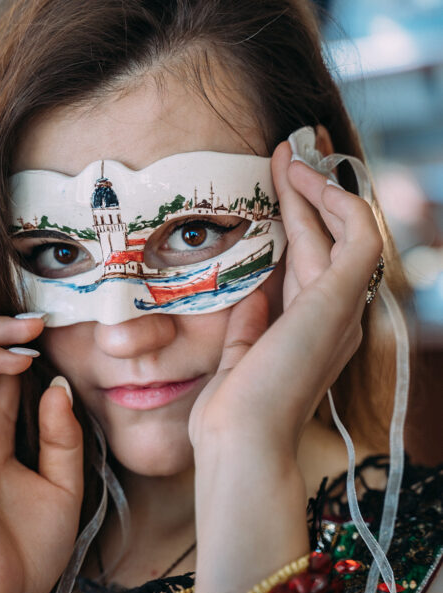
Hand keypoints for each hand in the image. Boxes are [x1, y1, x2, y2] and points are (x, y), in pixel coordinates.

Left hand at [189, 139, 382, 456]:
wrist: (240, 441)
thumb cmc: (233, 416)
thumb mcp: (238, 360)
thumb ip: (250, 329)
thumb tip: (252, 299)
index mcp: (314, 333)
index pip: (315, 262)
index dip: (303, 220)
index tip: (280, 185)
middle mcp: (337, 319)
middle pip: (332, 240)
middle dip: (311, 193)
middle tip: (290, 151)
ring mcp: (343, 311)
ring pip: (348, 232)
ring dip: (321, 190)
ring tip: (291, 155)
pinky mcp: (339, 301)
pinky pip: (359, 237)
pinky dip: (340, 204)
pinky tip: (309, 181)